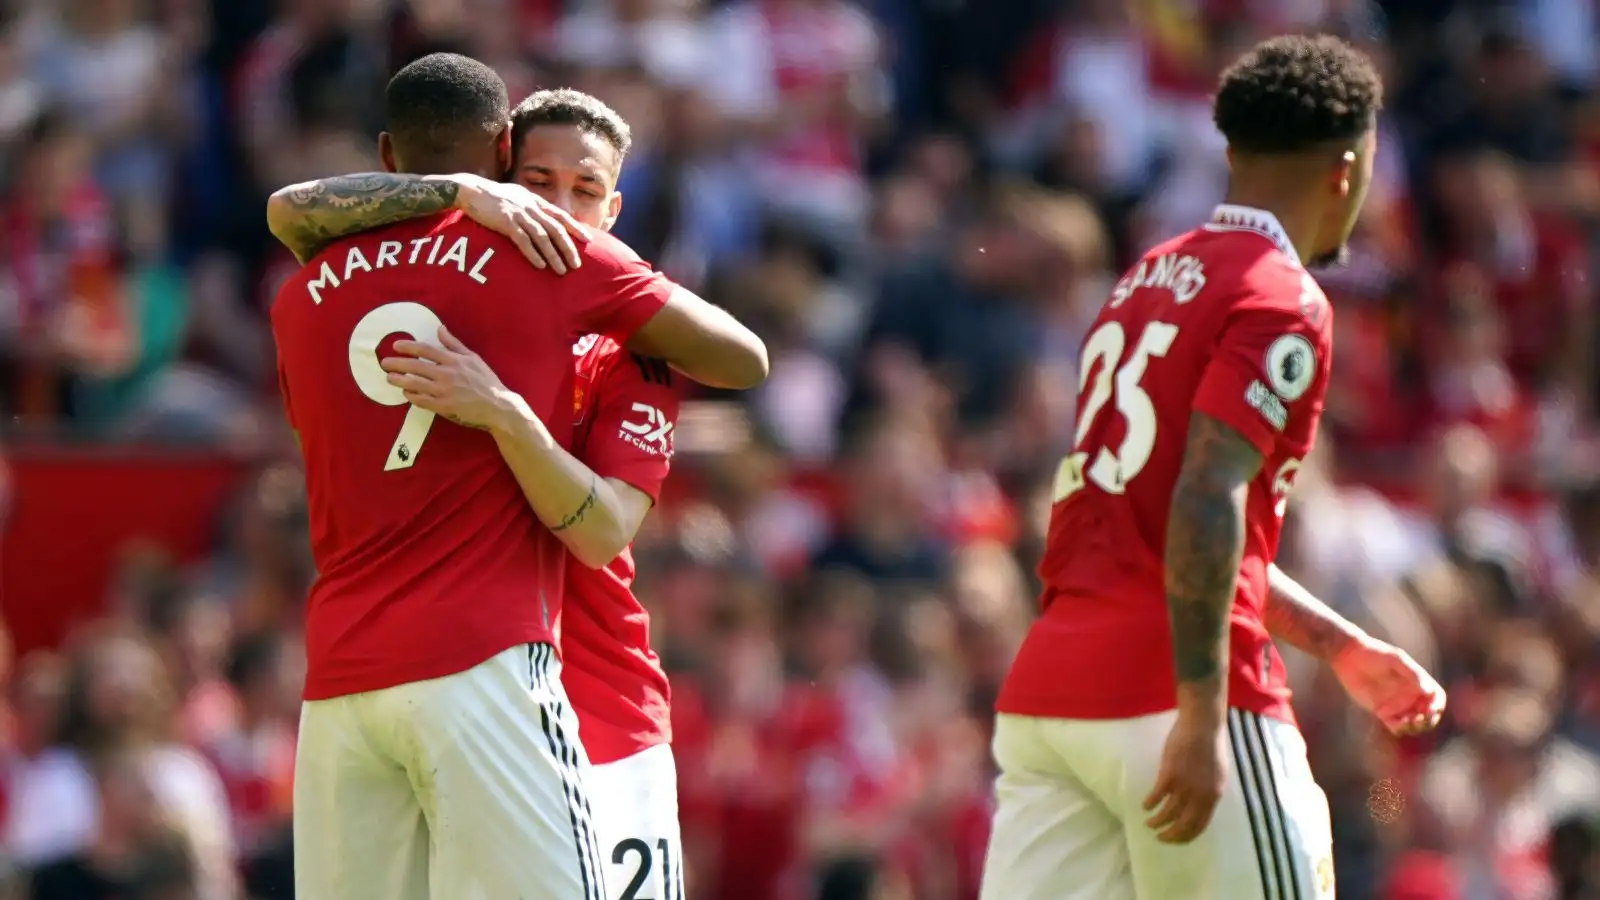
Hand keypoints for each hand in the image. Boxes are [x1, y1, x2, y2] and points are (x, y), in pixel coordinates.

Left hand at [381, 325, 524, 430]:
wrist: (498, 406)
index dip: (409, 347)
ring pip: (415, 384)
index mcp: (454, 360)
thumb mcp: (473, 358)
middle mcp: (446, 374)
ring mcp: (444, 392)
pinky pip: (421, 401)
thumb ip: (454, 344)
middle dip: (397, 363)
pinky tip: (406, 394)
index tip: (396, 346)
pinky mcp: (443, 407)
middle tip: (384, 363)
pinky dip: (411, 396)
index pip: (426, 350)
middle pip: (415, 366)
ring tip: (389, 378)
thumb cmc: (486, 381)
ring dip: (399, 380)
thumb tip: (440, 328)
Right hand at [451, 174, 587, 273]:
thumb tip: (546, 219)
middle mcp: (531, 207)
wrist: (471, 190)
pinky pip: (523, 240)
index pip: (560, 215)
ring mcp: (519, 214)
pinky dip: (533, 253)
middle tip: (576, 264)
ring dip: (553, 255)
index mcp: (535, 201)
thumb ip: (532, 207)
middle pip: (556, 228)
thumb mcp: (518, 197)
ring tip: (561, 270)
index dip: (575, 227)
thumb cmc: (494, 197)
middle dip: (568, 247)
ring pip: (542, 237)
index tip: (588, 239)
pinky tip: (540, 265)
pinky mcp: (505, 222)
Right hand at [1142, 711, 1226, 843]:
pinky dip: (1150, 804)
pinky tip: (1145, 805)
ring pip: (1168, 813)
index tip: (1175, 838)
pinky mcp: (1169, 775)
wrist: (1202, 725)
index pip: (1200, 825)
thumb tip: (1197, 806)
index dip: (1186, 836)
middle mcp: (1200, 795)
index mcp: (1214, 795)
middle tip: (1160, 838)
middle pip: (1183, 825)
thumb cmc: (1210, 746)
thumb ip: (1208, 792)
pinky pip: (1156, 796)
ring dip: (1157, 821)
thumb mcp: (1217, 774)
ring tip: (1149, 823)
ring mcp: (1184, 786)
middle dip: (1170, 835)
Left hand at [1332, 636, 1446, 735]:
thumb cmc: (1375, 654)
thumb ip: (1412, 673)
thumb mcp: (1395, 660)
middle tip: (1417, 720)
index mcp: (1418, 682)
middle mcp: (1410, 695)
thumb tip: (1428, 691)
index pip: (1436, 698)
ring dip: (1414, 727)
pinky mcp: (1382, 712)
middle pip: (1428, 715)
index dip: (1437, 706)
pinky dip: (1399, 728)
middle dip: (1427, 721)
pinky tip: (1393, 723)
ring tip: (1405, 721)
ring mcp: (1397, 704)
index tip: (1430, 710)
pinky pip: (1396, 726)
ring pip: (1414, 723)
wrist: (1349, 658)